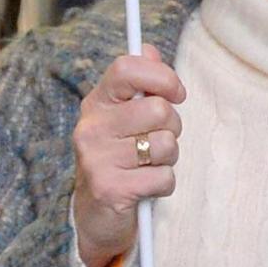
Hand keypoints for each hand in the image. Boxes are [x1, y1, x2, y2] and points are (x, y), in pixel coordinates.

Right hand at [72, 49, 186, 266]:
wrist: (97, 215)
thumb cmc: (120, 159)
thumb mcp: (126, 118)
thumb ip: (141, 83)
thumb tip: (150, 50)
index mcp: (97, 103)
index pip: (127, 69)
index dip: (162, 77)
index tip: (176, 93)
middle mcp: (91, 127)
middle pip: (159, 110)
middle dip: (172, 128)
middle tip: (157, 142)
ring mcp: (97, 158)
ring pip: (166, 144)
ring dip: (169, 159)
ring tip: (148, 165)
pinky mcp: (109, 188)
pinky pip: (164, 177)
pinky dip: (164, 185)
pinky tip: (144, 188)